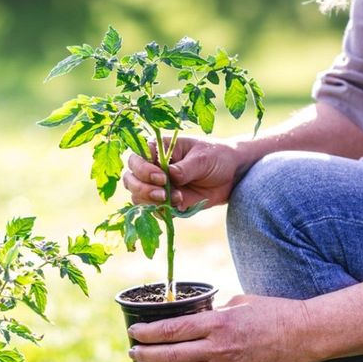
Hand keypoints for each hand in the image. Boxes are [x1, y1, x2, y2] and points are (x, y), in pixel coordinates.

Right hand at [122, 137, 245, 210]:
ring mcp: (157, 186)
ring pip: (137, 197)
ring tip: (176, 199)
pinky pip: (153, 211)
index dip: (142, 169)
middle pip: (130, 179)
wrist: (232, 175)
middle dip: (142, 189)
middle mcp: (152, 168)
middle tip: (163, 194)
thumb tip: (170, 175)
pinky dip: (162, 212)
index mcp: (158, 149)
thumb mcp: (203, 158)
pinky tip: (179, 206)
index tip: (161, 177)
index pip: (136, 158)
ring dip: (151, 202)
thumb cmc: (216, 157)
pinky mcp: (165, 202)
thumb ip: (185, 167)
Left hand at [127, 295, 312, 361]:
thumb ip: (210, 310)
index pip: (172, 330)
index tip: (133, 332)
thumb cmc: (271, 312)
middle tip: (131, 352)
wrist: (303, 336)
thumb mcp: (237, 302)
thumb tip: (186, 314)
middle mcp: (218, 348)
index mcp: (218, 323)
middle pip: (170, 355)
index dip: (148, 333)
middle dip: (145, 355)